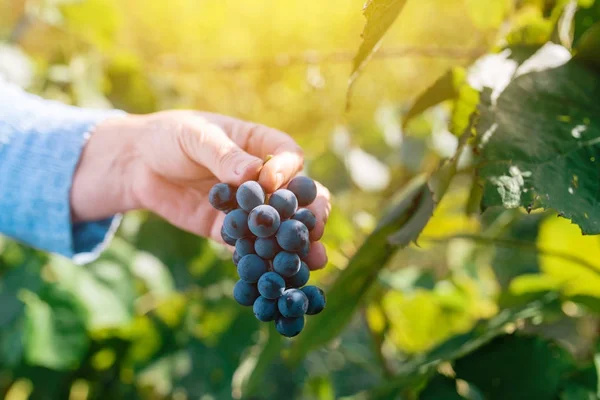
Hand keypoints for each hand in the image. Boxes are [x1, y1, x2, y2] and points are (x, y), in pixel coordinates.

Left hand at [71, 110, 330, 268]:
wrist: (135, 165)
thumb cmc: (168, 137)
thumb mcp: (194, 137)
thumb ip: (223, 155)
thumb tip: (252, 173)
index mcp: (259, 145)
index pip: (289, 156)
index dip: (288, 171)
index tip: (272, 184)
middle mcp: (261, 178)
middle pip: (298, 194)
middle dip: (310, 212)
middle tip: (316, 228)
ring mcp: (247, 207)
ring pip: (279, 225)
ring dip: (295, 242)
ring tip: (313, 260)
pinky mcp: (227, 230)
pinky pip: (248, 246)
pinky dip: (261, 260)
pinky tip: (273, 276)